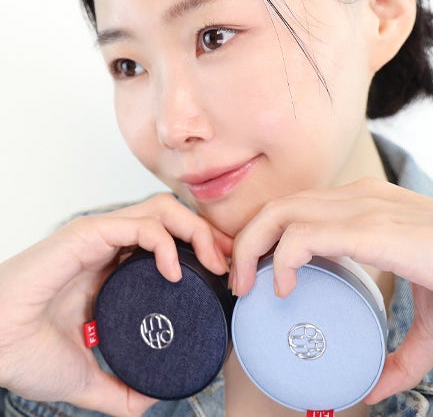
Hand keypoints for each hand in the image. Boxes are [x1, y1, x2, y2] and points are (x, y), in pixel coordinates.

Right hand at [0, 193, 231, 415]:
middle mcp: (111, 245)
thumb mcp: (85, 378)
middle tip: (230, 264)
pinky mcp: (89, 234)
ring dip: (196, 231)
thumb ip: (119, 389)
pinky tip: (176, 271)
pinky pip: (140, 225)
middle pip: (174, 218)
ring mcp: (101, 236)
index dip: (202, 249)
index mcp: (114, 267)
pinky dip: (166, 242)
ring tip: (214, 264)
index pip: (170, 239)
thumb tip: (150, 402)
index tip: (225, 273)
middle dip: (208, 234)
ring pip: (163, 211)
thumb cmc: (26, 353)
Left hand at [230, 178, 432, 402]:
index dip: (268, 236)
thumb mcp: (428, 325)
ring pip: (282, 213)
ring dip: (253, 250)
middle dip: (248, 242)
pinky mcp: (373, 228)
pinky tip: (282, 289)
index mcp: (369, 206)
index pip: (299, 207)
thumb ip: (398, 355)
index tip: (257, 276)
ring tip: (251, 289)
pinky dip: (281, 259)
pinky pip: (303, 234)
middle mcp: (361, 198)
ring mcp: (366, 208)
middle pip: (280, 206)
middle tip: (242, 285)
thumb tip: (373, 386)